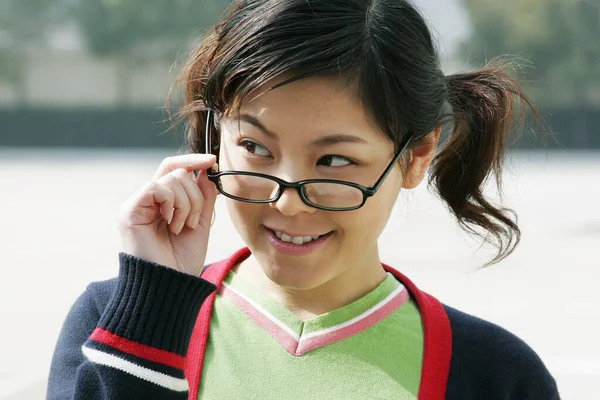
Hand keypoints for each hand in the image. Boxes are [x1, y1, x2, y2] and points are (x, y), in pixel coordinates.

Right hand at [118, 154, 217, 275]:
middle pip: (177, 171)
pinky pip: (156, 187)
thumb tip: (206, 169)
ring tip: (181, 228)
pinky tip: (170, 223)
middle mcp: (147, 200)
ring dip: (186, 204)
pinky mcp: (129, 211)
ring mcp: (137, 204)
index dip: (193, 160)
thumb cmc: (182, 260)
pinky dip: (171, 203)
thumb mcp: (200, 223)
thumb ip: (204, 196)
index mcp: (162, 202)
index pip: (175, 168)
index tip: (212, 160)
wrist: (171, 286)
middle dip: (196, 195)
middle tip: (193, 222)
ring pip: (172, 179)